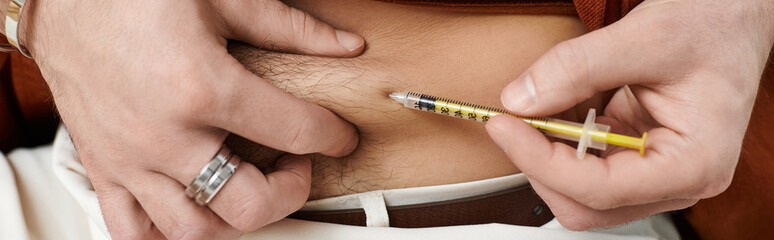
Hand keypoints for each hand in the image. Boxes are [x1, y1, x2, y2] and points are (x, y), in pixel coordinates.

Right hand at [25, 0, 363, 237]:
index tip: (338, 136)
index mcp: (200, 86)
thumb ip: (290, 26)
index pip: (293, 131)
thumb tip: (344, 44)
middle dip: (291, 192)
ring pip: (194, 230)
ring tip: (249, 186)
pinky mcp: (102, 166)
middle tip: (296, 165)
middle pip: (248, 204)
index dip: (332, 136)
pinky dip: (167, 233)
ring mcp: (129, 158)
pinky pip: (132, 230)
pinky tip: (192, 207)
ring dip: (235, 218)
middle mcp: (164, 134)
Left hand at [485, 0, 773, 229]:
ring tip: (531, 109)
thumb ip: (577, 68)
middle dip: (540, 163)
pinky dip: (557, 139)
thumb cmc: (713, 25)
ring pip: (579, 190)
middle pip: (585, 203)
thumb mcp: (645, 36)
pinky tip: (553, 107)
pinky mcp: (636, 157)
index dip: (542, 161)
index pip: (601, 189)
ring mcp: (654, 173)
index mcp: (694, 163)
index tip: (504, 126)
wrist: (733, 17)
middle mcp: (675, 180)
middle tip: (509, 120)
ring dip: (546, 153)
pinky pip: (584, 164)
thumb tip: (520, 100)